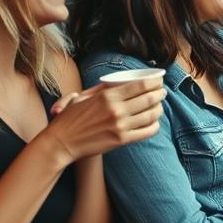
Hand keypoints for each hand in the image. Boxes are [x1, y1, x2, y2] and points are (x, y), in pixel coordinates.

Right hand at [42, 80, 164, 161]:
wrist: (61, 142)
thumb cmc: (70, 119)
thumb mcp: (82, 97)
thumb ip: (100, 89)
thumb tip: (116, 83)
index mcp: (107, 96)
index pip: (140, 85)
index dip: (155, 82)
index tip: (159, 81)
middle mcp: (116, 109)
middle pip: (149, 98)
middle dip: (160, 94)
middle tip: (162, 93)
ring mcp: (120, 126)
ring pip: (151, 115)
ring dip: (159, 109)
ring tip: (159, 107)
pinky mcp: (121, 140)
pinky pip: (147, 132)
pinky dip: (154, 126)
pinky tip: (155, 123)